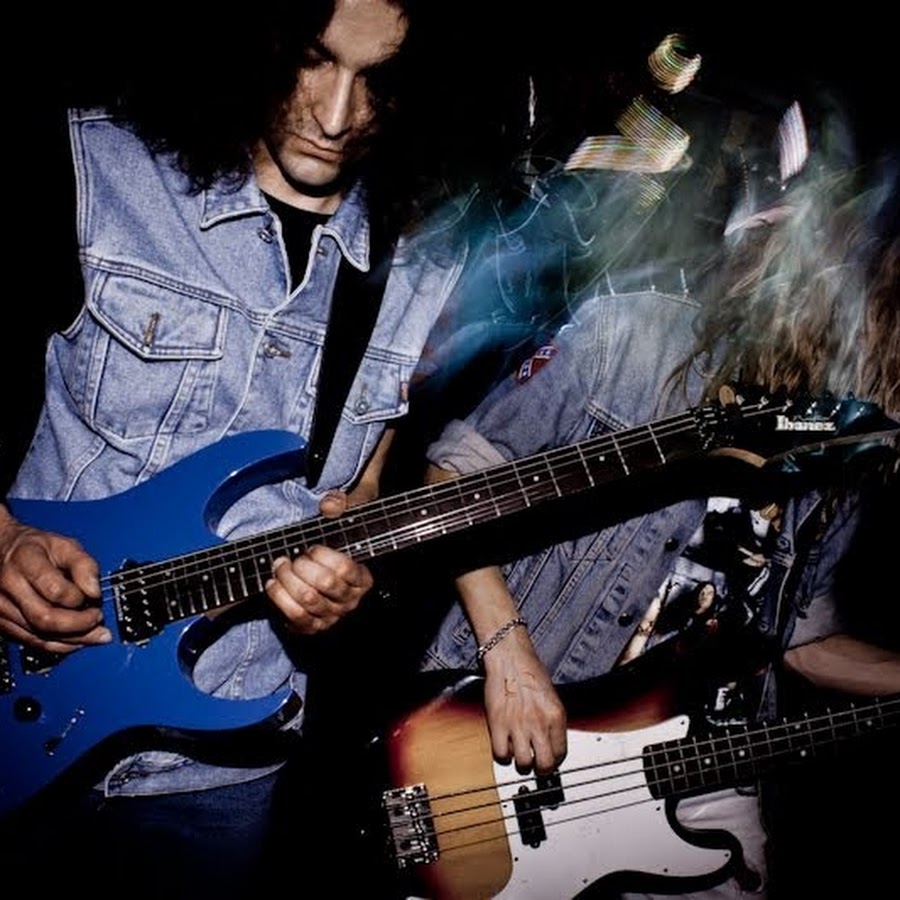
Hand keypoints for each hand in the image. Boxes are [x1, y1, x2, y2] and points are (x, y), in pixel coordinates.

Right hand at [0, 507, 108, 651]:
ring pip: (40, 636)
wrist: (3, 552)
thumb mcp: (64, 545)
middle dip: (80, 624)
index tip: (95, 595)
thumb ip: (84, 565)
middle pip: (45, 619)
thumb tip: (95, 591)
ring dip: (74, 639)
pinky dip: (60, 644)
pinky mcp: (3, 624)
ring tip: (96, 633)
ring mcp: (2, 608)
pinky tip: (78, 640)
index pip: (54, 590)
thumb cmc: (36, 548)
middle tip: (98, 618)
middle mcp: (9, 587)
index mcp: (25, 562)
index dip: (79, 597)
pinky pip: (34, 642)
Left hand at [264, 490, 373, 634]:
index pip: (344, 568)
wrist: (316, 569)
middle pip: (324, 583)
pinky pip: (294, 617)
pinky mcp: (312, 626)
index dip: (322, 555)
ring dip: (286, 580)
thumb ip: (340, 503)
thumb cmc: (331, 542)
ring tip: (279, 567)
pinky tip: (272, 584)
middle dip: (300, 566)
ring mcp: (331, 616)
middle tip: (290, 557)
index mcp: (362, 578)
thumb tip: (329, 507)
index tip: (311, 547)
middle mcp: (350, 600)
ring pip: (307, 601)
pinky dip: (279, 598)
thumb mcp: (341, 517)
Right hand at [481, 627, 566, 773]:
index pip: (561, 754)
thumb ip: (552, 720)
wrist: (509, 657)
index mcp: (556, 716)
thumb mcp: (551, 696)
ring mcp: (518, 725)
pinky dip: (503, 754)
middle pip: (544, 765)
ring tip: (518, 752)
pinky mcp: (498, 724)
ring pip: (523, 764)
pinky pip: (501, 754)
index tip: (549, 759)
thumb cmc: (529, 672)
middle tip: (535, 765)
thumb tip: (551, 742)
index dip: (554, 761)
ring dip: (520, 762)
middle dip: (540, 769)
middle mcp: (539, 723)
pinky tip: (504, 744)